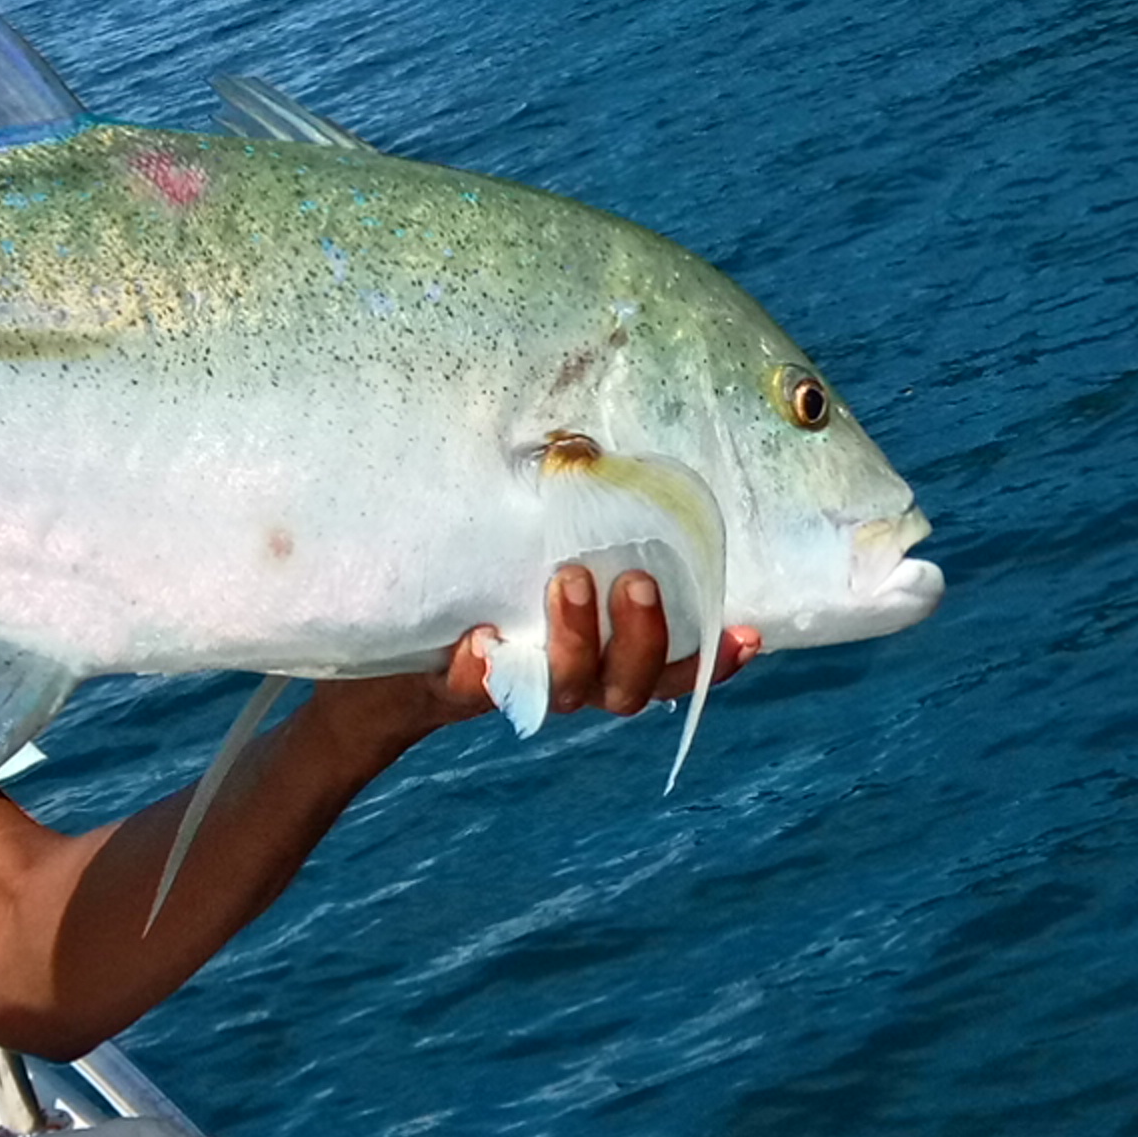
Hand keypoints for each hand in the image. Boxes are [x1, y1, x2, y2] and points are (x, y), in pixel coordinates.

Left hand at [334, 565, 761, 751]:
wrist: (389, 650)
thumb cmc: (487, 582)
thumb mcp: (537, 550)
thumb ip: (581, 525)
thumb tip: (605, 448)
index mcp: (606, 651)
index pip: (675, 666)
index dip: (715, 659)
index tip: (748, 631)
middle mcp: (574, 677)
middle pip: (630, 686)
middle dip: (641, 636)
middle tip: (634, 579)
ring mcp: (520, 683)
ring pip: (568, 686)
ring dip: (575, 641)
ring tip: (566, 579)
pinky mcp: (457, 685)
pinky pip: (475, 688)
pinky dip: (481, 671)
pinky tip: (480, 642)